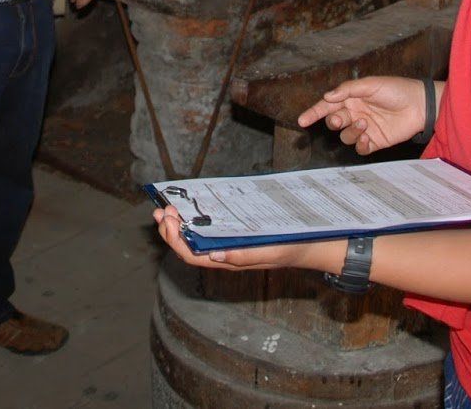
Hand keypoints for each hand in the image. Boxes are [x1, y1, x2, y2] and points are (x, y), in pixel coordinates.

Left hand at [152, 206, 316, 271]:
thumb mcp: (269, 252)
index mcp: (227, 260)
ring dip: (177, 225)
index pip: (192, 255)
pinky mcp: (232, 234)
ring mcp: (226, 245)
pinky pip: (207, 230)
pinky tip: (189, 209)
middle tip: (163, 210)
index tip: (169, 220)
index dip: (175, 240)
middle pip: (187, 246)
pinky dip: (193, 220)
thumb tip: (212, 255)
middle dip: (170, 230)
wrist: (307, 244)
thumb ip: (242, 256)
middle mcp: (222, 254)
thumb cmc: (288, 249)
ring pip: (194, 238)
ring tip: (167, 209)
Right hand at [298, 76, 426, 154]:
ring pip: (345, 136)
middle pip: (334, 122)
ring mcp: (365, 128)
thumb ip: (347, 90)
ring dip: (350, 131)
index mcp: (351, 98)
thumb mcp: (370, 84)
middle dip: (332, 122)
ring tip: (364, 124)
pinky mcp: (375, 141)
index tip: (302, 120)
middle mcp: (355, 113)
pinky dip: (360, 144)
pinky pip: (360, 147)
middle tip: (339, 120)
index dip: (314, 113)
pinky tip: (367, 137)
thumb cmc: (396, 89)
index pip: (328, 106)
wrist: (420, 105)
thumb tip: (326, 97)